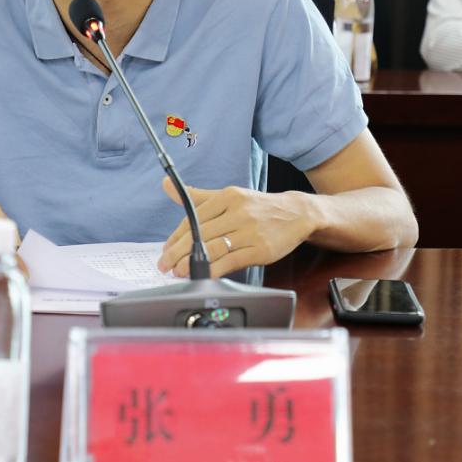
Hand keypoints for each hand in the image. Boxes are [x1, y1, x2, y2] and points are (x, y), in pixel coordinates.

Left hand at [156, 178, 317, 277]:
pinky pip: (232, 261)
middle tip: (164, 265)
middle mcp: (238, 211)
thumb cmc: (257, 208)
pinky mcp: (261, 249)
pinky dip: (214, 270)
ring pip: (213, 248)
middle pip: (199, 234)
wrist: (296, 213)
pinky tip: (202, 276)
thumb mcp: (228, 196)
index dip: (176, 237)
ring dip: (191, 263)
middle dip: (177, 252)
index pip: (193, 217)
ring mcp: (250, 231)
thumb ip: (197, 196)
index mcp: (227, 196)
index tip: (165, 249)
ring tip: (178, 272)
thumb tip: (166, 185)